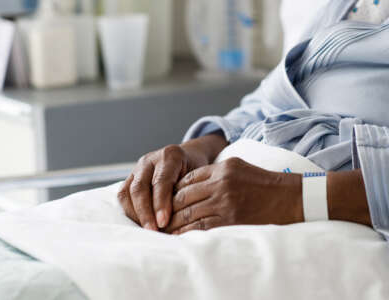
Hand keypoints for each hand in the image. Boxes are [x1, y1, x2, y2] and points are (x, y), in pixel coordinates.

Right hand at [118, 134, 227, 230]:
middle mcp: (150, 160)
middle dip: (145, 212)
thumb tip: (181, 221)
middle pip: (140, 187)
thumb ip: (188, 193)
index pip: (161, 181)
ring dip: (136, 214)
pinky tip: (141, 223)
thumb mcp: (199, 177)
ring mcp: (137, 168)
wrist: (189, 157)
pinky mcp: (130, 177)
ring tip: (147, 231)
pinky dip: (130, 211)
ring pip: (128, 192)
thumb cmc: (196, 170)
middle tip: (153, 231)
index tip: (163, 222)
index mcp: (170, 156)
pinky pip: (123, 195)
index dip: (160, 203)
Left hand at [165, 157, 302, 233]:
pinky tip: (179, 236)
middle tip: (158, 216)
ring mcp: (226, 203)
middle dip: (168, 208)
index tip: (166, 200)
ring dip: (174, 222)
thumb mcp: (237, 167)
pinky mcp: (231, 220)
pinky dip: (187, 232)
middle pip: (184, 197)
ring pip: (190, 213)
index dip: (173, 191)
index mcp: (222, 169)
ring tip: (164, 228)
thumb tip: (189, 183)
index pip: (187, 179)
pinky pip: (202, 227)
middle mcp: (221, 184)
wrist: (289, 198)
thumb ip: (213, 172)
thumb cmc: (262, 182)